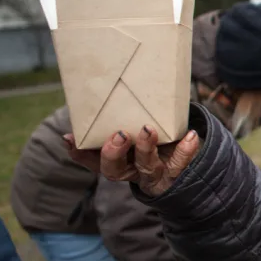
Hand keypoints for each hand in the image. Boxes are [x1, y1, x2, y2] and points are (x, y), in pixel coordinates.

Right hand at [65, 126, 200, 196]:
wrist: (185, 160)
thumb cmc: (153, 137)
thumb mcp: (135, 128)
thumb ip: (122, 115)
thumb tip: (102, 86)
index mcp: (118, 162)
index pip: (93, 162)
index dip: (80, 154)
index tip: (68, 138)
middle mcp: (132, 170)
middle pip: (115, 171)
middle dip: (113, 154)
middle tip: (119, 134)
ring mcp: (155, 173)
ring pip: (146, 167)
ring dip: (146, 148)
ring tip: (148, 130)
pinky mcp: (177, 171)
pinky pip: (181, 163)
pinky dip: (185, 151)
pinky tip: (191, 135)